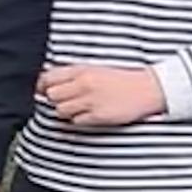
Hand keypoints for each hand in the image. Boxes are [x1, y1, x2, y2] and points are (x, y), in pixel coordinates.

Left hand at [39, 65, 165, 127]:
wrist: (148, 88)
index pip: (48, 78)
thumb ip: (71, 75)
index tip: (44, 91)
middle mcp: (84, 84)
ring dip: (66, 112)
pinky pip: (76, 122)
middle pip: (52, 96)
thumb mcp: (94, 69)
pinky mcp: (98, 116)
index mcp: (81, 70)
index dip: (43, 86)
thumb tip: (45, 85)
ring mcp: (91, 100)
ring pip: (60, 111)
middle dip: (56, 100)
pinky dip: (79, 120)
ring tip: (80, 107)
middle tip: (67, 100)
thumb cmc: (120, 79)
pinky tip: (89, 114)